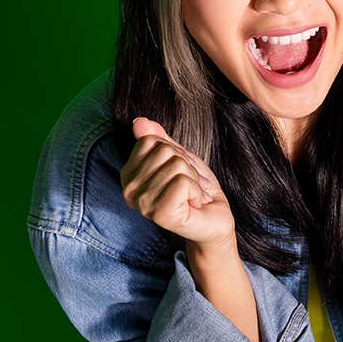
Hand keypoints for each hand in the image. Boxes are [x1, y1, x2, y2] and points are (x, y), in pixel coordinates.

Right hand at [120, 117, 234, 246]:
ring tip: (191, 196)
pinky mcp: (160, 214)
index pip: (150, 140)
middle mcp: (129, 190)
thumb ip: (159, 140)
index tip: (180, 172)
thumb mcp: (178, 158)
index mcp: (128, 175)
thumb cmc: (195, 189)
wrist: (213, 219)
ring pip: (176, 165)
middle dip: (186, 166)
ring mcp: (142, 204)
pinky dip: (196, 190)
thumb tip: (139, 122)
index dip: (175, 152)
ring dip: (193, 180)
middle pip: (165, 151)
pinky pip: (183, 182)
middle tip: (189, 186)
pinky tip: (193, 204)